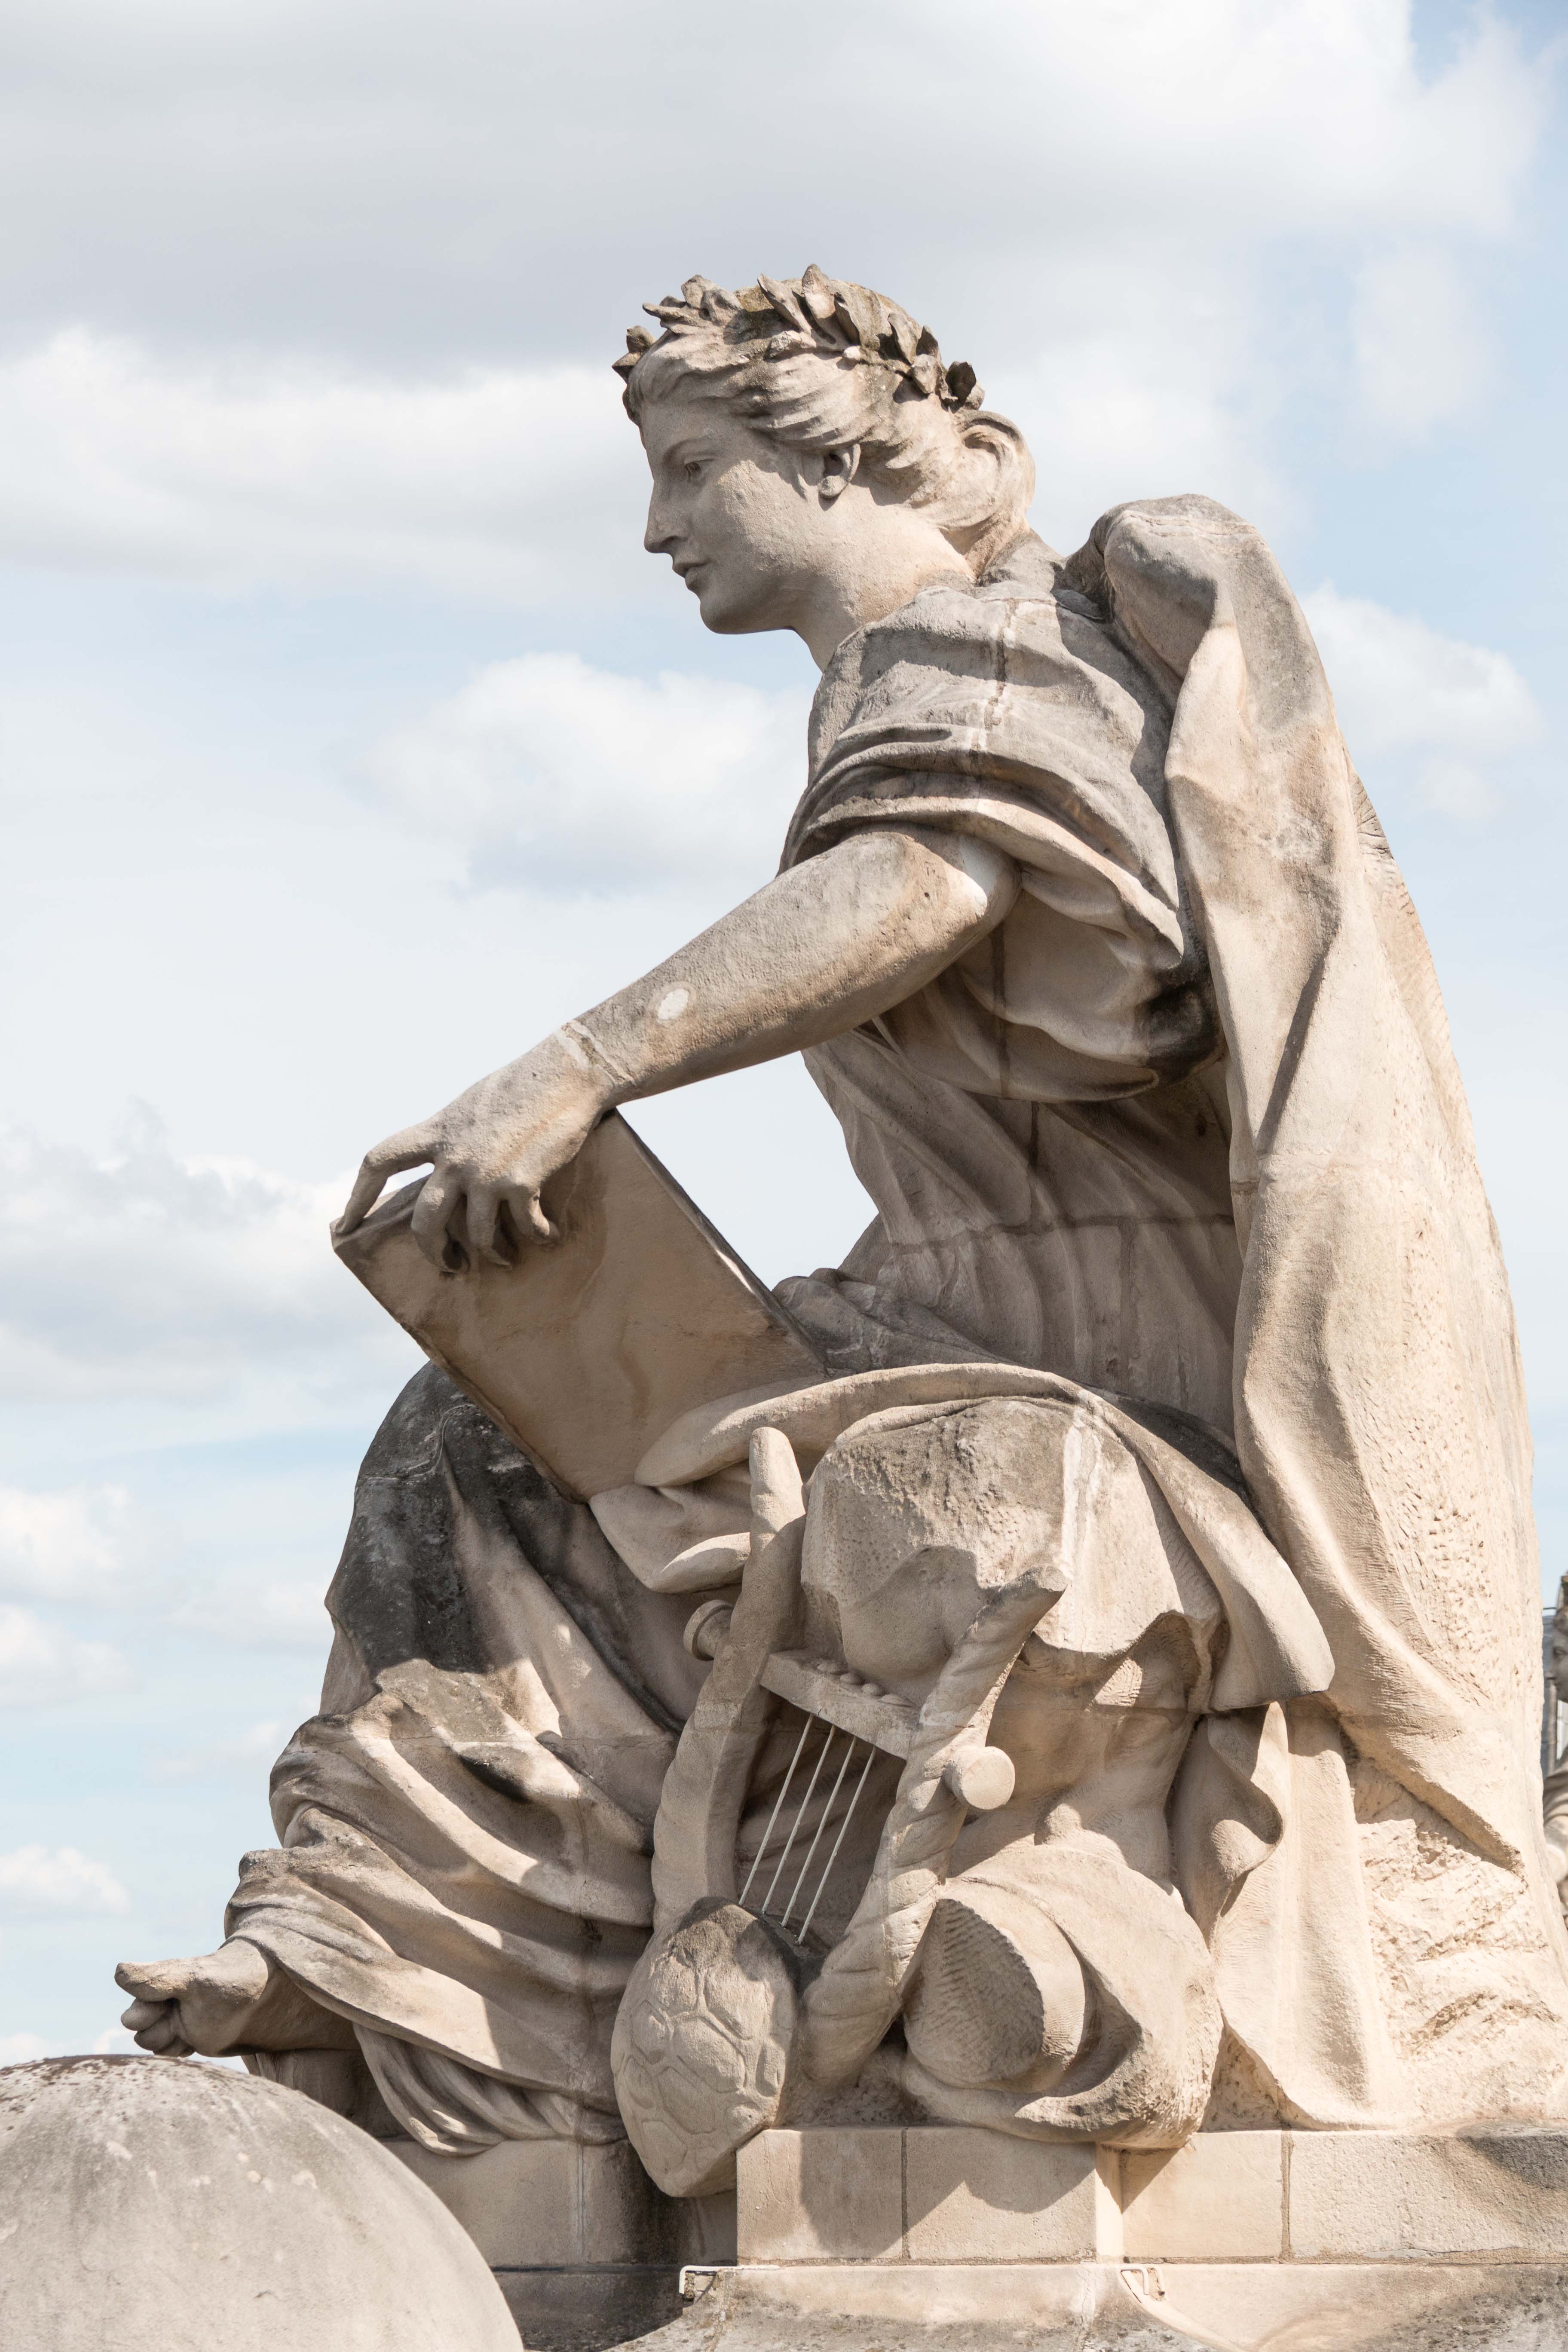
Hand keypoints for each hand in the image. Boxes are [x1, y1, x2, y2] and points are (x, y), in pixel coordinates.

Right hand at [115, 1941, 274, 2057]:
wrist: (264, 1998)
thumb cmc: (230, 1983)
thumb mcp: (194, 1979)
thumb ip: (158, 1977)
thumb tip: (118, 1972)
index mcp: (160, 1984)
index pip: (133, 2014)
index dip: (146, 2015)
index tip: (168, 2006)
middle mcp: (164, 2003)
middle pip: (140, 2035)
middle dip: (159, 2032)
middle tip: (181, 2022)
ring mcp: (176, 2022)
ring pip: (153, 2048)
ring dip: (170, 2044)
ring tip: (192, 2031)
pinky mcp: (189, 2039)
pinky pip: (170, 2055)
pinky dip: (181, 2051)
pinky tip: (196, 2040)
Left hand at [333, 1031, 608, 1270]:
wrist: (566, 1073)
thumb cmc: (526, 1083)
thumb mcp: (473, 1103)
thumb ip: (455, 1134)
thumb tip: (450, 1159)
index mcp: (438, 1132)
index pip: (380, 1162)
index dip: (358, 1197)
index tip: (345, 1223)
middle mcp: (454, 1157)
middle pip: (424, 1221)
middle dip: (432, 1251)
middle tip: (448, 1266)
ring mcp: (485, 1172)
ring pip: (475, 1234)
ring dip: (492, 1254)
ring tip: (505, 1260)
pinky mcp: (520, 1182)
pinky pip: (523, 1227)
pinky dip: (537, 1236)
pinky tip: (548, 1235)